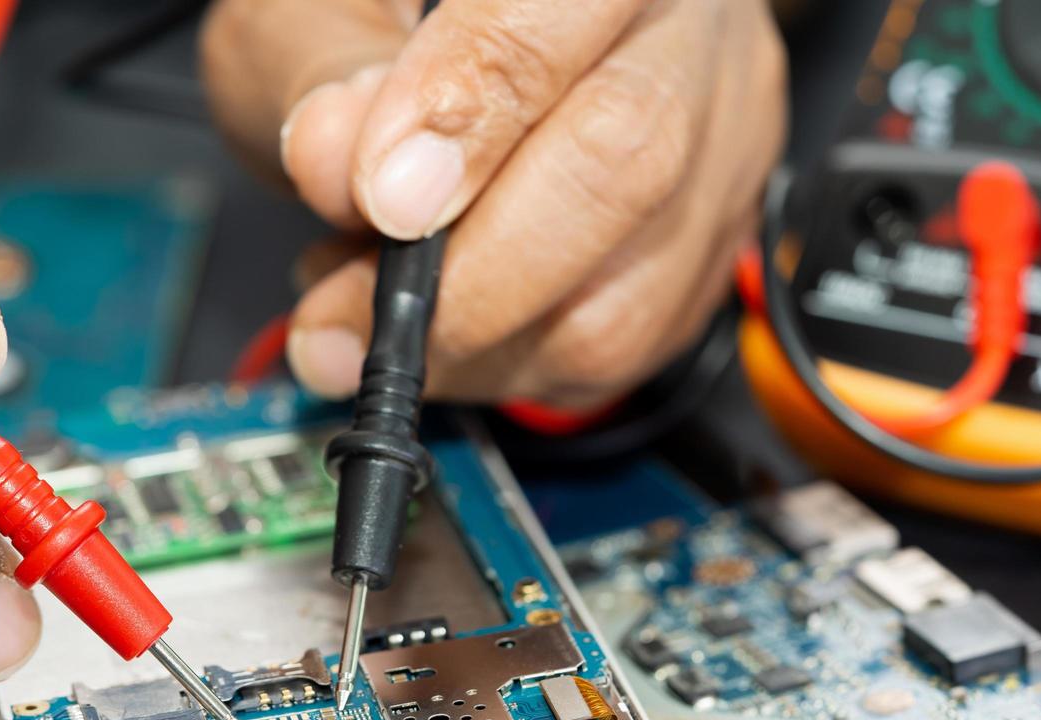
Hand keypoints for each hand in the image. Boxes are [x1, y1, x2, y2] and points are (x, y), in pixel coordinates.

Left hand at [201, 0, 786, 407]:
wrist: (487, 52)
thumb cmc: (395, 22)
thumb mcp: (317, 7)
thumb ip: (321, 68)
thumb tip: (334, 163)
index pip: (550, 28)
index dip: (464, 122)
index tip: (379, 202)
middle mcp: (691, 31)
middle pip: (630, 159)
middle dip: (475, 273)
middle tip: (356, 312)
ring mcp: (723, 144)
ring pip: (633, 292)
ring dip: (481, 342)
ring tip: (374, 312)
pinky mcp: (713, 242)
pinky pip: (628, 347)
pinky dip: (514, 362)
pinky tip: (450, 322)